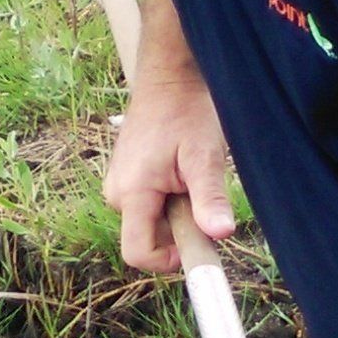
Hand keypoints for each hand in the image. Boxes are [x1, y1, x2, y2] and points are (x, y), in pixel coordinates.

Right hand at [103, 64, 235, 271]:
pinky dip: (168, 199)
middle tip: (197, 190)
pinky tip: (178, 170)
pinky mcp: (125, 178)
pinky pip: (147, 206)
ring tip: (188, 174)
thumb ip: (209, 197)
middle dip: (177, 229)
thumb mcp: (205, 155)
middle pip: (147, 239)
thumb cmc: (187, 110)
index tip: (197, 239)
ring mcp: (118, 185)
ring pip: (150, 223)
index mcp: (131, 192)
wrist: (170, 78)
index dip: (169, 259)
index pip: (138, 253)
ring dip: (175, 212)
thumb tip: (221, 234)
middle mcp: (116, 193)